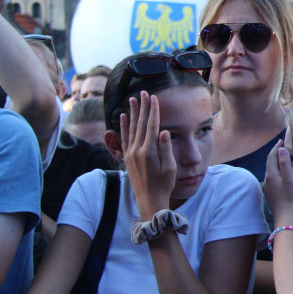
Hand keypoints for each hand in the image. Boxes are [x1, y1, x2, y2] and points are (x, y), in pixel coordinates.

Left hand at [119, 92, 174, 217]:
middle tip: (143, 93)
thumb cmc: (164, 185)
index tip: (154, 98)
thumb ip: (165, 148)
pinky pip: (124, 138)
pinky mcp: (127, 157)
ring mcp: (130, 154)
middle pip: (140, 123)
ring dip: (132, 113)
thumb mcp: (170, 168)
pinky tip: (122, 117)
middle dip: (142, 107)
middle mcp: (137, 150)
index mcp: (149, 152)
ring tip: (132, 100)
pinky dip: (123, 126)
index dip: (153, 111)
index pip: (151, 125)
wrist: (149, 200)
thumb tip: (163, 131)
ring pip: (131, 128)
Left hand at [262, 132, 292, 218]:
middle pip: (270, 163)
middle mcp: (266, 181)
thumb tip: (281, 149)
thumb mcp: (290, 179)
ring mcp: (268, 189)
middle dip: (275, 154)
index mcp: (271, 175)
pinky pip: (273, 178)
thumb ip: (285, 163)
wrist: (286, 218)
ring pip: (271, 171)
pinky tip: (282, 175)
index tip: (281, 140)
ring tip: (283, 158)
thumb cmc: (291, 198)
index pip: (271, 157)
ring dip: (276, 163)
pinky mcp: (271, 195)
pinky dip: (277, 172)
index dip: (276, 148)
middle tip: (282, 146)